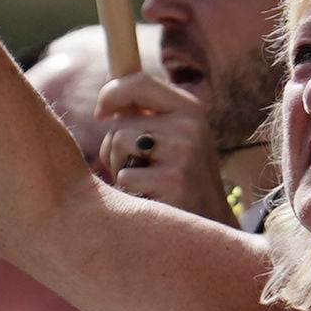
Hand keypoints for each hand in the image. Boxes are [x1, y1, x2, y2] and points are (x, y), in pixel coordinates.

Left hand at [96, 70, 231, 220]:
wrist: (210, 229)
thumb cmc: (180, 182)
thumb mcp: (174, 140)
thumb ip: (147, 115)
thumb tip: (108, 89)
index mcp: (190, 109)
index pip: (138, 81)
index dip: (110, 94)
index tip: (100, 115)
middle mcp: (191, 126)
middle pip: (119, 123)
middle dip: (113, 149)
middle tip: (137, 170)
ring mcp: (185, 152)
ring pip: (117, 145)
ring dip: (119, 169)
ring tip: (145, 184)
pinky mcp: (174, 181)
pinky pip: (123, 177)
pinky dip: (129, 192)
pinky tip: (152, 200)